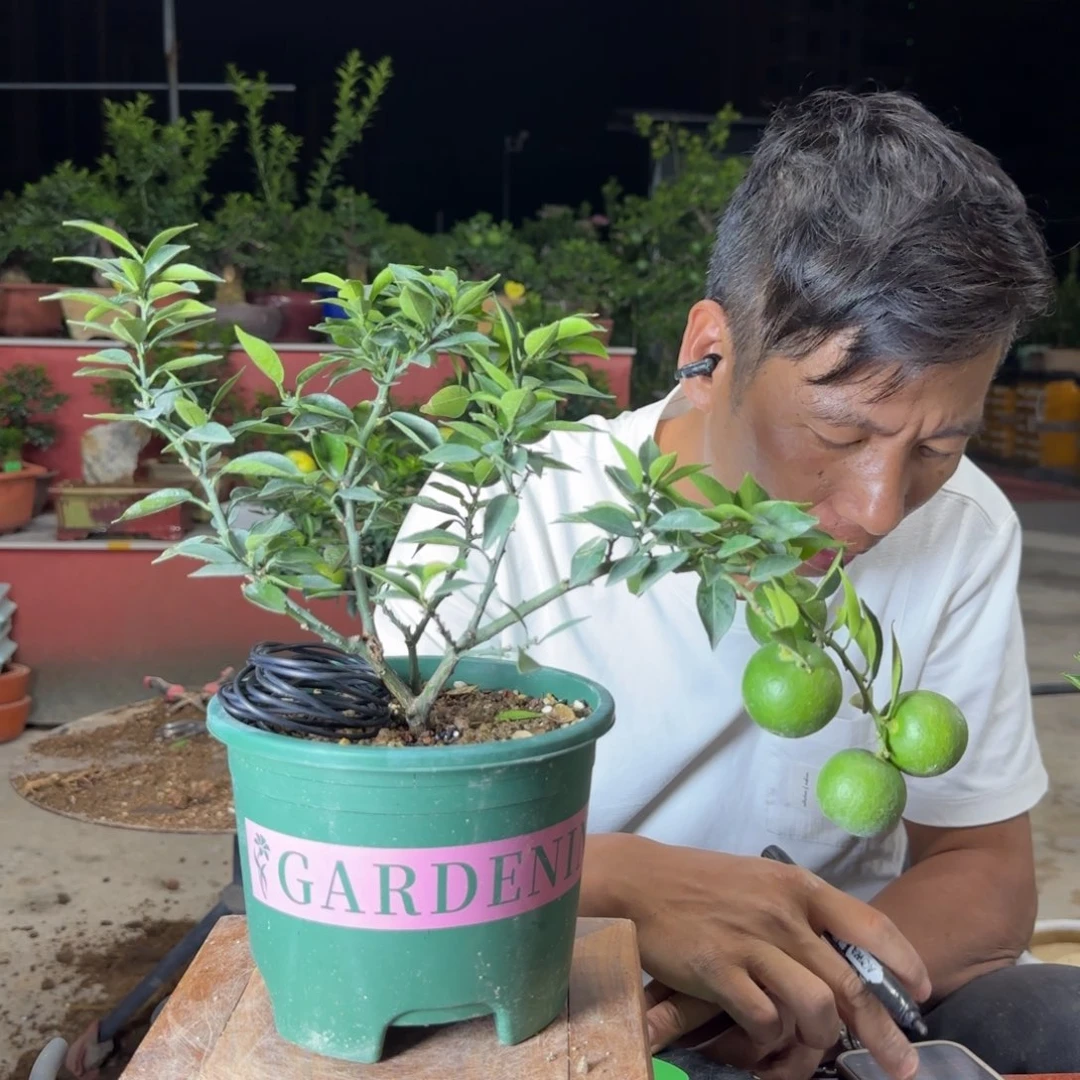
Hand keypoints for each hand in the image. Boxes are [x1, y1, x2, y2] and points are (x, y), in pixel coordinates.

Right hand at [599, 837, 929, 1079]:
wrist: (640, 880)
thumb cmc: (700, 881)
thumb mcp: (759, 881)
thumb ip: (797, 911)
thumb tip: (836, 953)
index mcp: (796, 886)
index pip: (868, 925)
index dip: (903, 962)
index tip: (923, 991)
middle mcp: (782, 914)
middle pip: (849, 983)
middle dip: (883, 1032)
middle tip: (903, 1066)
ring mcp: (751, 943)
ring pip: (814, 1006)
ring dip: (819, 1037)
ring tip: (812, 1049)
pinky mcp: (718, 970)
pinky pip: (765, 1019)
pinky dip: (771, 1037)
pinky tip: (763, 1036)